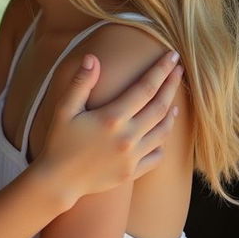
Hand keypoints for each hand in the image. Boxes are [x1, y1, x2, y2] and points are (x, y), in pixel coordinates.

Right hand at [33, 50, 182, 207]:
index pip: (145, 88)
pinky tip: (162, 136)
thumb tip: (93, 58)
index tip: (172, 56)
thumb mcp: (64, 109)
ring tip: (175, 102)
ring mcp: (132, 157)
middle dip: (172, 85)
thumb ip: (80, 83)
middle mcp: (127, 137)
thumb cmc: (59, 141)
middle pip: (160, 106)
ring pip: (162, 132)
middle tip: (180, 70)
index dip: (161, 70)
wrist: (58, 181)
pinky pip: (156, 156)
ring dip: (171, 114)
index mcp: (112, 118)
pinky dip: (163, 144)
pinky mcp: (132, 172)